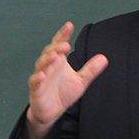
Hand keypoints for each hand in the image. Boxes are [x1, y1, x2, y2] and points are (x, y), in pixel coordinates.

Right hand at [24, 22, 107, 138]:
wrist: (52, 112)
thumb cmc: (63, 93)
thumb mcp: (81, 81)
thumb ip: (91, 69)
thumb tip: (104, 58)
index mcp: (59, 61)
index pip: (60, 44)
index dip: (64, 34)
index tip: (69, 25)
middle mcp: (49, 66)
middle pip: (50, 52)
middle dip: (57, 47)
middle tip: (65, 45)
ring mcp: (41, 77)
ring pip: (41, 64)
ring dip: (47, 59)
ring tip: (55, 56)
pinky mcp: (36, 90)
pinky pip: (35, 82)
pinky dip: (37, 78)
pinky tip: (42, 75)